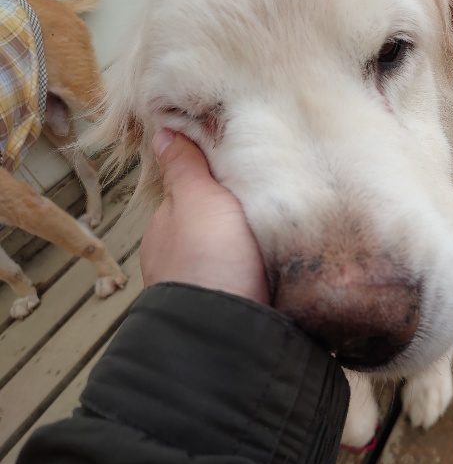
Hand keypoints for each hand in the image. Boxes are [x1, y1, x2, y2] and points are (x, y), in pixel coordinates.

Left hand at [140, 130, 268, 304]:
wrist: (230, 330)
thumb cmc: (210, 258)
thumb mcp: (198, 199)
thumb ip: (184, 168)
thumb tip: (162, 133)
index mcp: (167, 227)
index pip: (190, 190)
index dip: (214, 175)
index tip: (243, 163)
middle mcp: (181, 257)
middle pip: (212, 221)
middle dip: (234, 211)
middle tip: (269, 193)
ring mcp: (207, 285)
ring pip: (230, 251)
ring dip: (247, 241)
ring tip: (281, 227)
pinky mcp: (234, 307)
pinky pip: (247, 276)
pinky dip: (258, 266)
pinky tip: (278, 262)